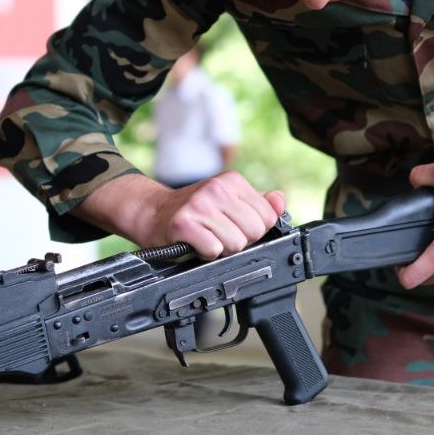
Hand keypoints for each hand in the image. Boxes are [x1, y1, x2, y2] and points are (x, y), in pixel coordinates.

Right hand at [140, 172, 286, 259]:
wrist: (152, 212)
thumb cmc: (194, 209)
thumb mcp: (228, 199)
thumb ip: (258, 201)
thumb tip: (280, 201)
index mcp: (232, 181)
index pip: (269, 216)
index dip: (254, 229)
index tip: (235, 225)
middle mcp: (217, 189)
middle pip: (255, 232)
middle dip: (241, 240)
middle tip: (220, 233)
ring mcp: (200, 205)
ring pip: (236, 243)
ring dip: (222, 248)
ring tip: (207, 237)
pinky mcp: (183, 224)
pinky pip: (213, 250)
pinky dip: (206, 253)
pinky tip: (196, 243)